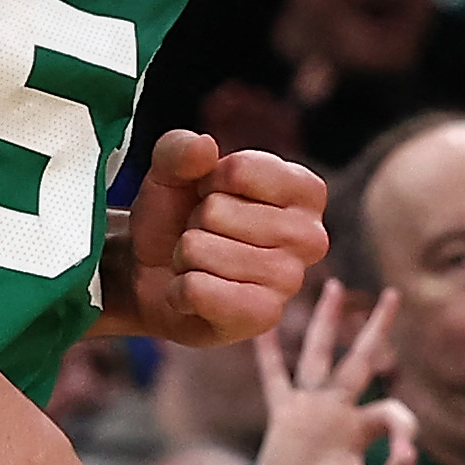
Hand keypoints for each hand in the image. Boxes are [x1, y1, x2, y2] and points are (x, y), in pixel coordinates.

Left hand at [114, 129, 327, 345]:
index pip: (239, 170)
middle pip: (217, 211)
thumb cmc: (177, 217)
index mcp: (305, 191)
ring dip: (186, 257)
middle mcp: (311, 236)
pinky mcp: (264, 317)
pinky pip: (199, 290)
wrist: (153, 273)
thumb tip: (204, 147)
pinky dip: (180, 291)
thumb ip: (179, 149)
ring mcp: (291, 280)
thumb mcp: (170, 172)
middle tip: (206, 235)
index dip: (207, 181)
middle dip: (195, 222)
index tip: (213, 195)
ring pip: (203, 250)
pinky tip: (193, 294)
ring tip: (200, 263)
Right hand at [229, 282, 421, 464]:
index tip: (404, 455)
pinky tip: (262, 325)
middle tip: (393, 295)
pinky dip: (267, 353)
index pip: (392, 409)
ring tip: (335, 285)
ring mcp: (309, 409)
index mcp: (362, 428)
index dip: (405, 427)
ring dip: (328, 322)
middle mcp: (338, 410)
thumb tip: (411, 450)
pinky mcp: (283, 417)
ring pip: (319, 356)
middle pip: (361, 360)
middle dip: (378, 330)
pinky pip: (274, 378)